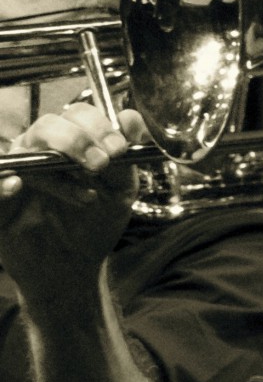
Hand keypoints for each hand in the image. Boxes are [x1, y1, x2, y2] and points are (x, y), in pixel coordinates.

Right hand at [0, 101, 143, 305]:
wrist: (75, 266)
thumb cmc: (95, 223)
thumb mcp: (120, 190)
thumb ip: (127, 155)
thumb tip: (131, 117)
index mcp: (71, 144)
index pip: (78, 114)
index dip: (99, 125)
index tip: (119, 149)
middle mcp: (41, 153)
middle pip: (48, 124)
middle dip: (78, 139)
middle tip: (101, 164)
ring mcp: (17, 175)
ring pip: (24, 149)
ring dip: (55, 161)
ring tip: (85, 189)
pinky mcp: (0, 202)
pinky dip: (3, 182)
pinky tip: (18, 185)